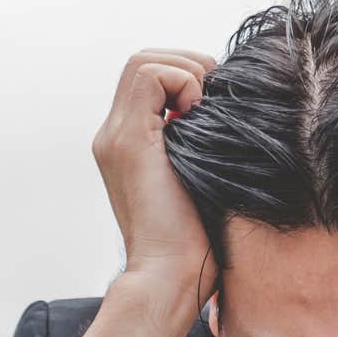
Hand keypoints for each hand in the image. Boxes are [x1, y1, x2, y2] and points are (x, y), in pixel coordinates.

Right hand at [91, 48, 218, 306]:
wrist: (170, 276)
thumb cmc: (194, 242)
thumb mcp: (198, 178)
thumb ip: (197, 144)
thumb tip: (225, 114)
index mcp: (127, 143)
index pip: (148, 77)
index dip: (186, 77)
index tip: (213, 109)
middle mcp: (112, 135)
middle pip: (143, 60)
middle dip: (188, 66)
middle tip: (213, 103)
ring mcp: (115, 137)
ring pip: (144, 61)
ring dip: (186, 72)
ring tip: (204, 110)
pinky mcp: (129, 142)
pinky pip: (151, 76)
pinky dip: (183, 83)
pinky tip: (198, 117)